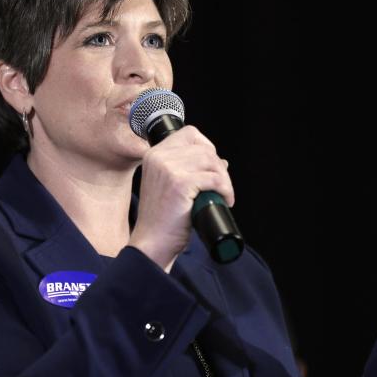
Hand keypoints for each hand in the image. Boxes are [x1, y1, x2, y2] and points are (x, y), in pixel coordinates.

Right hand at [128, 125, 233, 271]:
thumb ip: (187, 170)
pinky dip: (225, 189)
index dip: (207, 147)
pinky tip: (224, 200)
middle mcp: (159, 157)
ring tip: (224, 195)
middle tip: (222, 187)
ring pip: (211, 161)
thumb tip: (221, 162)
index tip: (214, 167)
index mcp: (154, 154)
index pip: (190, 133)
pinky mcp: (180, 183)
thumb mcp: (169, 186)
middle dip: (219, 167)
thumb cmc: (162, 219)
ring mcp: (168, 169)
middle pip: (204, 148)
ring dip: (224, 179)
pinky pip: (214, 179)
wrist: (152, 242)